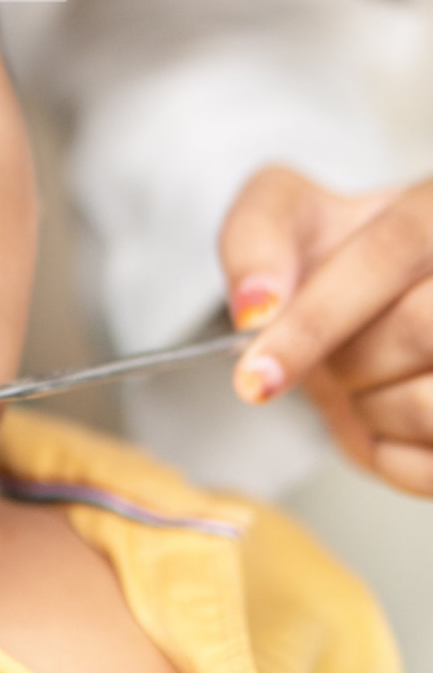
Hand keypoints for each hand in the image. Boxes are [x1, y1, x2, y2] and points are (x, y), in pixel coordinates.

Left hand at [220, 165, 432, 495]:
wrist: (375, 302)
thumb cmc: (337, 255)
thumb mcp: (285, 216)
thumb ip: (256, 236)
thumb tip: (256, 306)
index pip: (390, 253)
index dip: (317, 319)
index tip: (256, 377)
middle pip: (421, 330)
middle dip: (346, 363)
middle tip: (328, 359)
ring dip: (369, 411)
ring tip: (361, 383)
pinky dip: (389, 456)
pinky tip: (383, 418)